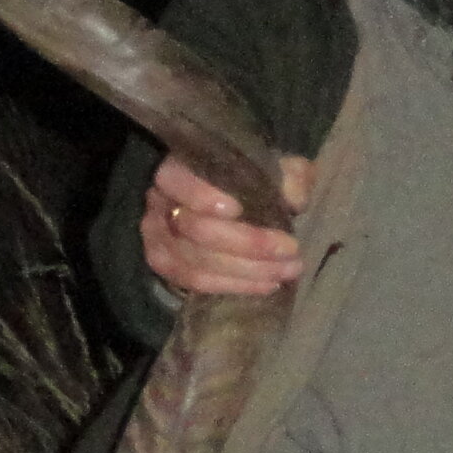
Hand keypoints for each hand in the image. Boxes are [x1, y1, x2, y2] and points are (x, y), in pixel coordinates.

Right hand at [142, 151, 313, 297]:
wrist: (239, 203)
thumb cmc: (257, 181)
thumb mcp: (279, 168)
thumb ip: (290, 176)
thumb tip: (294, 200)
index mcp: (180, 167)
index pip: (176, 180)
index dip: (201, 196)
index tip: (237, 209)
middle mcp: (161, 201)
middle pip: (195, 229)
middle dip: (249, 244)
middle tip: (292, 250)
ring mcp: (158, 236)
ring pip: (197, 262)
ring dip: (248, 271)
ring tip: (289, 270)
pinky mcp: (166, 264)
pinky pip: (196, 282)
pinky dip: (234, 285)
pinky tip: (267, 284)